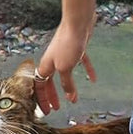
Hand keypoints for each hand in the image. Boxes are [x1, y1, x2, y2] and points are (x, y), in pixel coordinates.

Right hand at [34, 0, 97, 114]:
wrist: (78, 22)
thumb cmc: (68, 44)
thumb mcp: (66, 68)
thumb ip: (67, 83)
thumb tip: (70, 98)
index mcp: (45, 66)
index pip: (40, 86)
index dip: (42, 99)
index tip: (46, 111)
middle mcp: (52, 61)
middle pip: (49, 82)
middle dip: (52, 95)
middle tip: (56, 108)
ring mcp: (64, 55)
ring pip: (64, 75)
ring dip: (67, 87)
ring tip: (72, 98)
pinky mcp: (76, 49)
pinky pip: (80, 63)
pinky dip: (85, 71)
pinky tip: (93, 79)